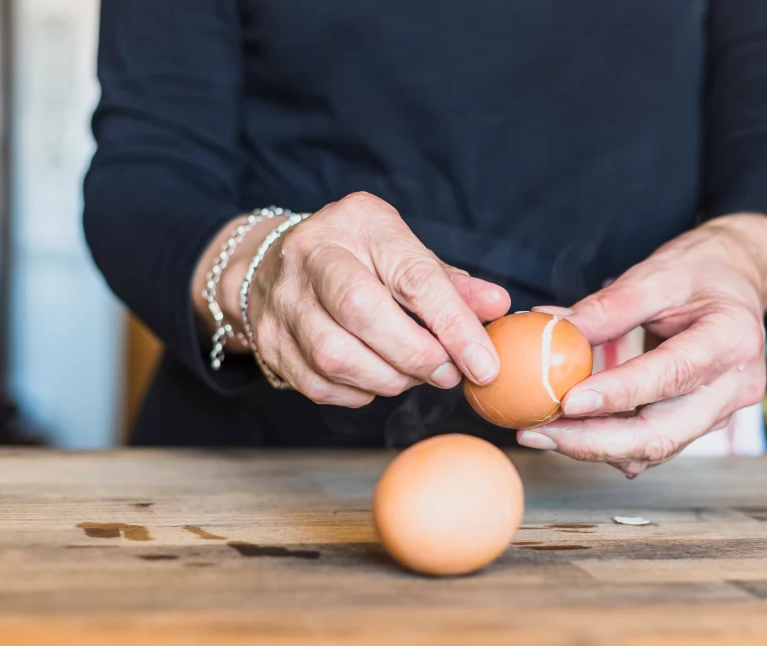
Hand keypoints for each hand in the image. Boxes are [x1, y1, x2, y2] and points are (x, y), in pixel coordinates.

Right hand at [193, 192, 509, 405]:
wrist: (273, 263)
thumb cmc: (358, 257)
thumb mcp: (405, 252)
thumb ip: (451, 284)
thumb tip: (498, 306)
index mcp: (359, 222)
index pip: (413, 277)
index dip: (454, 326)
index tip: (484, 365)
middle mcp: (311, 255)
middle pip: (363, 313)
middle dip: (416, 355)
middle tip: (447, 374)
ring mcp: (282, 299)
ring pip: (336, 356)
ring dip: (388, 379)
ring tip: (414, 375)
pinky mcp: (268, 341)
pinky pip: (318, 384)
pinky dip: (359, 392)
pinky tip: (377, 380)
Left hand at [518, 213, 766, 476]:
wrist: (736, 283)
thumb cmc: (699, 273)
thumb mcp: (656, 274)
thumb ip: (608, 306)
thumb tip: (551, 328)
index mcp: (732, 339)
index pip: (670, 375)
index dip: (617, 395)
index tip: (567, 401)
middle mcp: (735, 387)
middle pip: (662, 434)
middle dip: (593, 442)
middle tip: (537, 432)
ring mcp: (720, 413)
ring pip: (654, 449)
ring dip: (592, 448)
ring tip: (539, 432)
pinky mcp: (700, 425)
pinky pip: (652, 446)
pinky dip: (608, 444)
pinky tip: (567, 433)